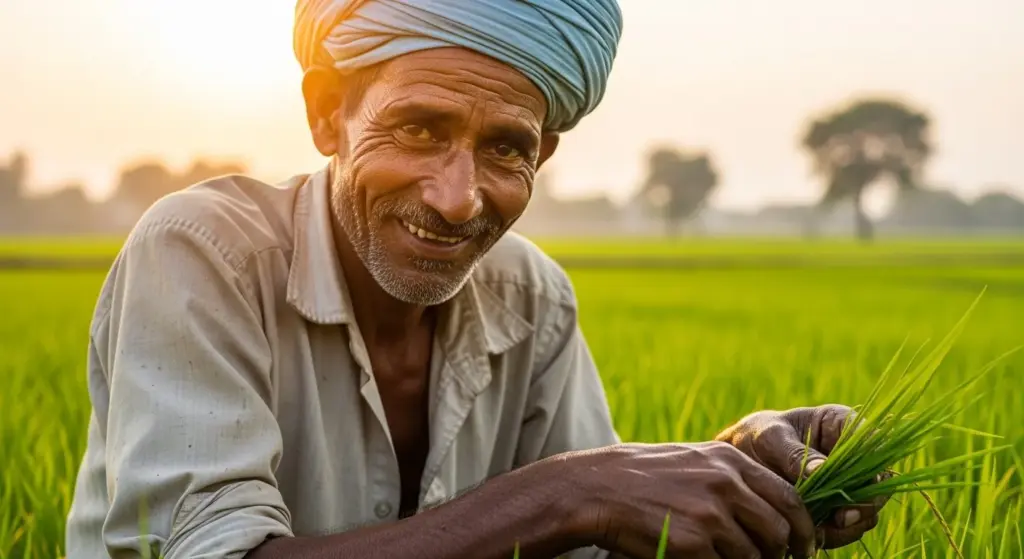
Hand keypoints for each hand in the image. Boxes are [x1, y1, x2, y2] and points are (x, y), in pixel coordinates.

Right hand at [567, 442, 819, 558]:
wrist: (598, 489)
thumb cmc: (648, 477)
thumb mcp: (697, 460)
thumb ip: (736, 479)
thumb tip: (777, 513)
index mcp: (731, 460)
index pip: (790, 498)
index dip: (803, 528)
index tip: (802, 546)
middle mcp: (726, 484)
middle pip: (779, 530)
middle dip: (783, 553)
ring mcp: (710, 514)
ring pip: (754, 555)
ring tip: (724, 556)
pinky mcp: (692, 543)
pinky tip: (698, 558)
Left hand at [714, 404, 889, 548]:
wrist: (741, 458)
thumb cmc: (757, 436)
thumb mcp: (770, 438)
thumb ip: (794, 453)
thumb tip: (820, 471)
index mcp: (842, 424)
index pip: (873, 442)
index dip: (873, 465)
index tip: (859, 486)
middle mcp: (853, 455)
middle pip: (877, 482)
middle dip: (864, 503)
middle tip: (841, 518)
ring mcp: (848, 483)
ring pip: (866, 509)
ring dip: (849, 524)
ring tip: (820, 530)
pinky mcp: (837, 507)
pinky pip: (848, 526)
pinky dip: (835, 534)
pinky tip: (813, 535)